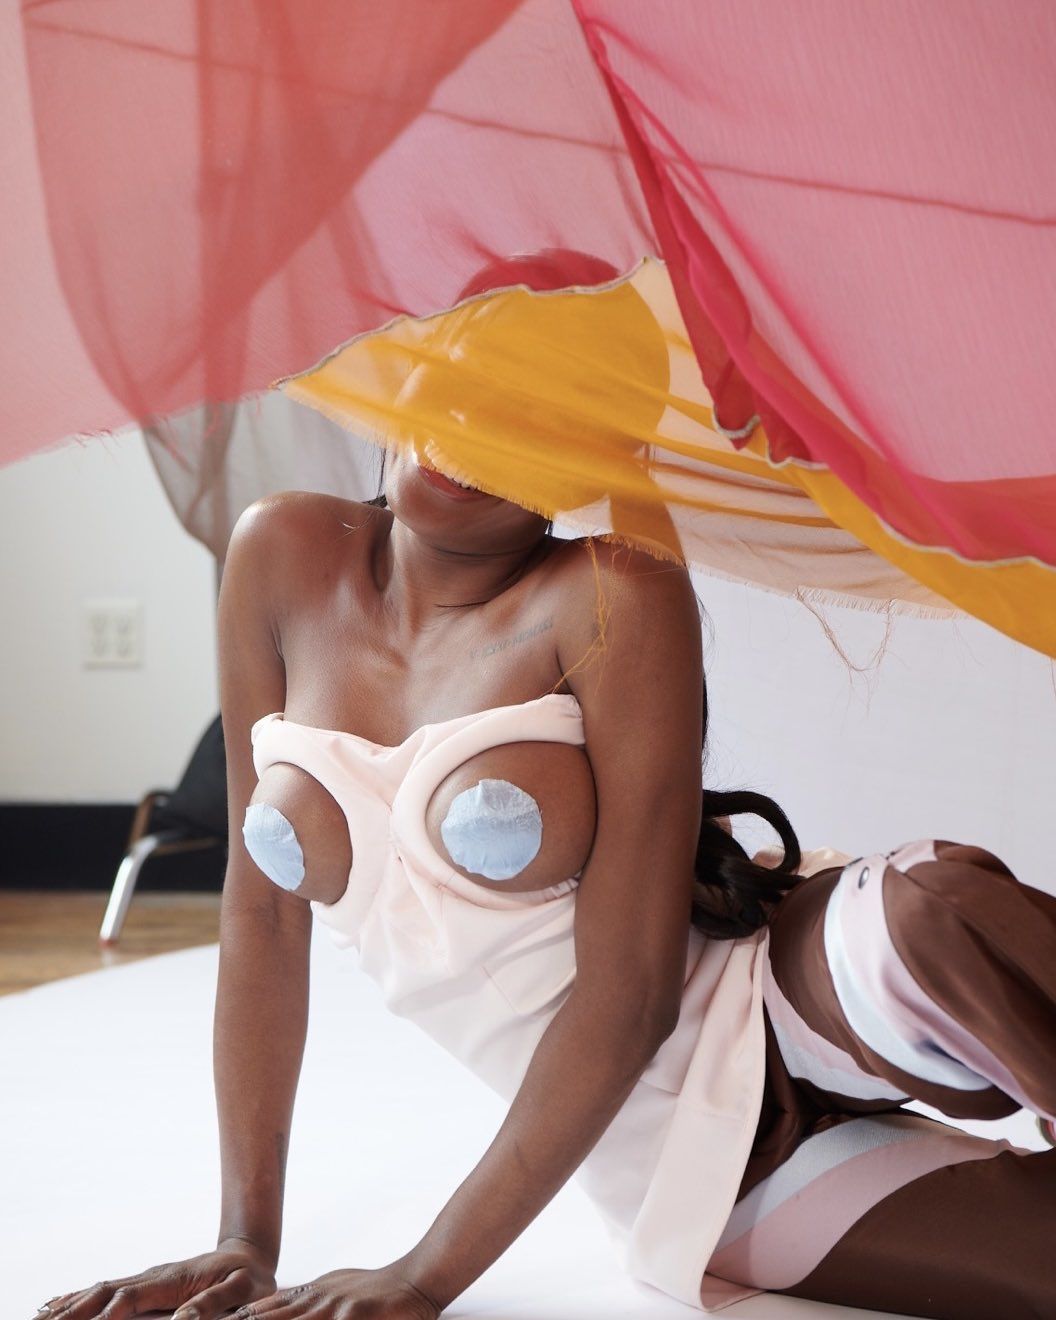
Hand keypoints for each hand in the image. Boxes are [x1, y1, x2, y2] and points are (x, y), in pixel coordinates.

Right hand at [33, 1238, 276, 1319]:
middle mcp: (151, 1278)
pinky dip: (78, 1299)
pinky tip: (56, 1307)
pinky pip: (105, 1293)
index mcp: (172, 1281)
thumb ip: (214, 1304)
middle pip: (102, 1294)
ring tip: (37, 1319)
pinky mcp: (143, 1287)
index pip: (128, 1300)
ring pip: (98, 1292)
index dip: (105, 1317)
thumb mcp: (243, 1290)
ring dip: (68, 1306)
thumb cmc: (249, 1277)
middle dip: (72, 1311)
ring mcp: (145, 1281)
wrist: (249, 1253)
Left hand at [231, 1264, 440, 1318]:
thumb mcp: (335, 1289)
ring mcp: (333, 1309)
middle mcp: (316, 1301)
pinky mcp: (352, 1317)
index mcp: (310, 1294)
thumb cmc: (375, 1291)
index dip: (240, 1319)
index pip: (265, 1309)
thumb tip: (277, 1306)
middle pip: (270, 1318)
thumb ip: (307, 1301)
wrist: (415, 1280)